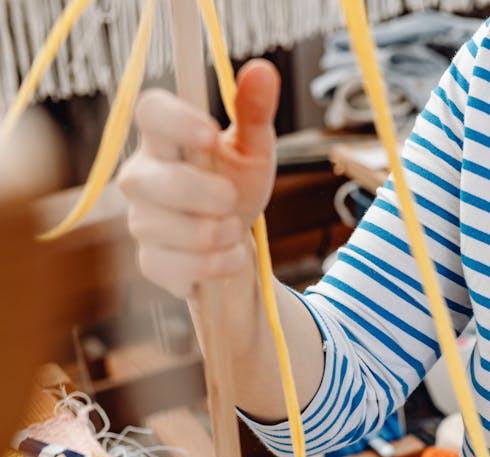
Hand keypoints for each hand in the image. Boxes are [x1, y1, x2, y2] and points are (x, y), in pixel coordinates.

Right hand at [118, 59, 279, 298]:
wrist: (235, 249)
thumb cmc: (237, 191)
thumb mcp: (253, 153)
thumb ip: (254, 115)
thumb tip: (263, 70)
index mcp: (164, 140)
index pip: (149, 112)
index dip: (175, 120)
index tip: (211, 134)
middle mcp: (143, 177)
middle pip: (154, 181)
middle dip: (204, 195)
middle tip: (231, 199)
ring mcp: (142, 221)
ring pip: (173, 230)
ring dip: (218, 235)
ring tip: (235, 231)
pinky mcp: (151, 262)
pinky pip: (180, 267)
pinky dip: (216, 265)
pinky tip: (229, 258)